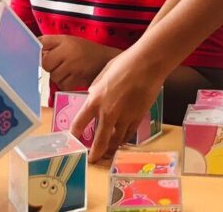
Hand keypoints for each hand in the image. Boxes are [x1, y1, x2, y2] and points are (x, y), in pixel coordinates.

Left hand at [39, 35, 119, 90]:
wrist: (108, 61)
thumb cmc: (87, 51)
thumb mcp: (70, 41)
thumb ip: (51, 43)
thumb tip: (33, 47)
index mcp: (65, 40)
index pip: (41, 43)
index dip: (38, 50)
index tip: (43, 54)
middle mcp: (67, 51)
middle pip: (45, 63)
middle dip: (51, 66)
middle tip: (62, 63)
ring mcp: (72, 65)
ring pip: (53, 76)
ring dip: (59, 76)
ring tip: (71, 70)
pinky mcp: (76, 79)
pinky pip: (62, 85)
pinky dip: (67, 84)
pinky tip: (75, 77)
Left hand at [70, 45, 162, 162]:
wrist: (149, 63)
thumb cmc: (126, 62)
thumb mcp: (105, 73)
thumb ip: (97, 86)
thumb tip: (93, 93)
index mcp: (95, 100)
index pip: (78, 124)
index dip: (74, 136)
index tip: (73, 141)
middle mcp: (107, 113)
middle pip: (98, 142)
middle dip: (94, 154)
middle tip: (92, 159)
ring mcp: (124, 117)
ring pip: (115, 141)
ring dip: (111, 149)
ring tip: (108, 152)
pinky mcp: (138, 117)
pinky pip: (129, 134)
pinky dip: (124, 139)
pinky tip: (122, 140)